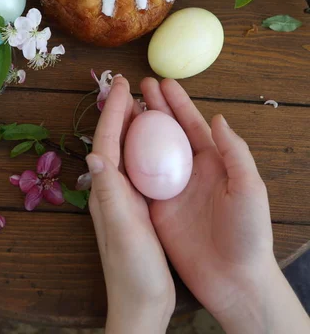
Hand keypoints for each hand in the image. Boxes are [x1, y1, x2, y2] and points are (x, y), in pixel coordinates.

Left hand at [87, 77, 174, 333]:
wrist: (142, 303)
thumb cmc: (133, 269)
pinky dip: (144, 146)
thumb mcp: (123, 229)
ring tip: (142, 104)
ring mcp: (124, 197)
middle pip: (113, 140)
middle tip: (130, 85)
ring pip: (126, 150)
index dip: (113, 110)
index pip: (107, 140)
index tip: (122, 83)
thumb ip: (109, 192)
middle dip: (119, 111)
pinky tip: (157, 143)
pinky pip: (139, 166)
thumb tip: (93, 153)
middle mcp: (111, 188)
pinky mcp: (138, 207)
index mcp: (107, 189)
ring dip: (131, 125)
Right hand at [141, 78, 275, 323]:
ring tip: (123, 106)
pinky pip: (139, 179)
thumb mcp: (249, 188)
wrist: (233, 280)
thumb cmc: (248, 233)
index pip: (192, 125)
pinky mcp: (156, 208)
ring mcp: (171, 188)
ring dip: (138, 128)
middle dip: (154, 107)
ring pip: (150, 151)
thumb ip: (235, 152)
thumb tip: (217, 117)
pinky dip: (127, 159)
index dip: (178, 103)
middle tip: (138, 86)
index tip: (162, 83)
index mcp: (214, 162)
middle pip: (168, 132)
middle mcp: (190, 170)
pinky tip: (115, 143)